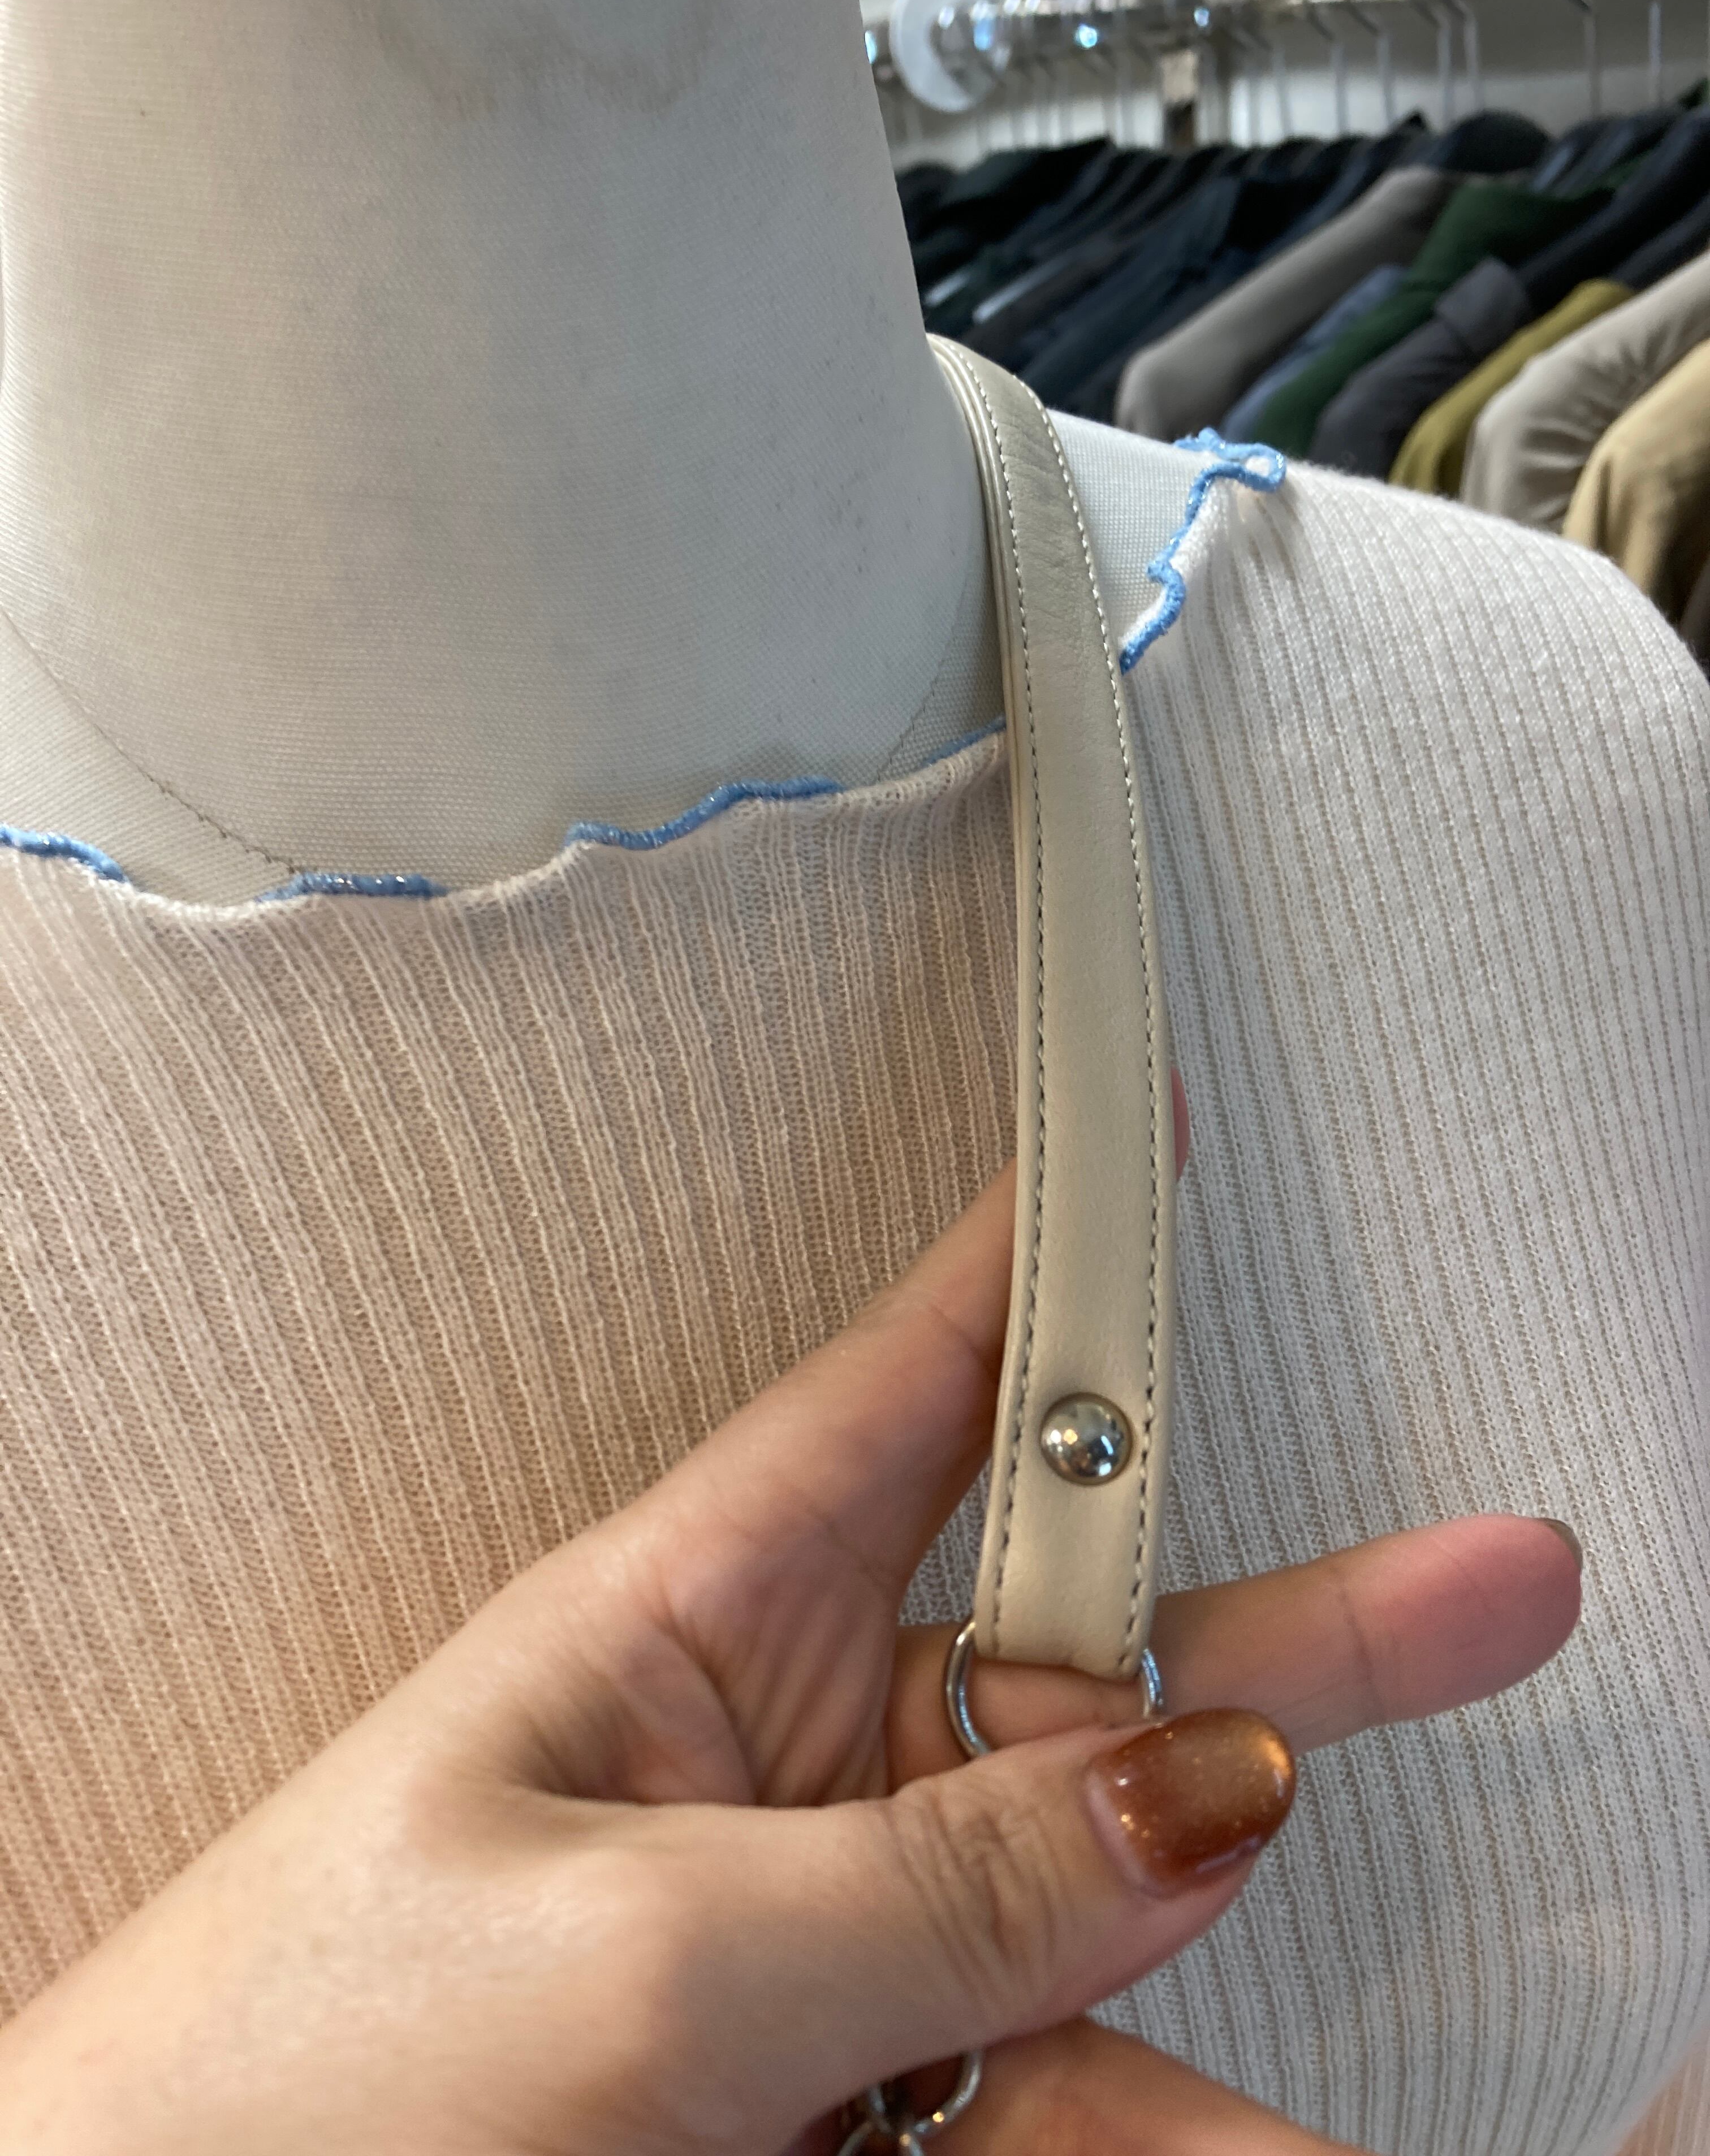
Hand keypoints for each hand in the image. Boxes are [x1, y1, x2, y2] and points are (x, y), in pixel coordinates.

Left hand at [0, 1136, 1579, 2154]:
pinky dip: (1145, 2139)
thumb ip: (934, 1875)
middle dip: (1285, 1637)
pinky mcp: (826, 2115)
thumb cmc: (280, 2096)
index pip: (909, 1391)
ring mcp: (812, 1956)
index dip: (1044, 1262)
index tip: (1149, 1143)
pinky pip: (1037, 2104)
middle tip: (1489, 1588)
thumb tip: (1198, 1789)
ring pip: (1079, 1936)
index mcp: (681, 1626)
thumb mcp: (635, 1952)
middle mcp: (768, 1772)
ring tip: (1314, 2155)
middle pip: (1070, 1666)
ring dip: (1207, 2040)